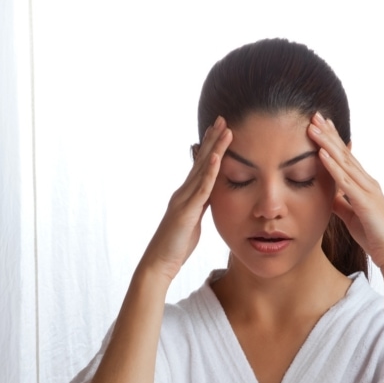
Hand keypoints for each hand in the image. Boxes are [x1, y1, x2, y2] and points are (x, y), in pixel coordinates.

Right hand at [141, 116, 232, 280]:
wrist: (158, 263)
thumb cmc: (175, 247)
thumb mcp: (192, 223)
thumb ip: (199, 208)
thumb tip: (207, 199)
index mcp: (186, 196)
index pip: (200, 167)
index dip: (210, 148)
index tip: (219, 130)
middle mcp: (183, 193)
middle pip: (200, 161)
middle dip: (212, 139)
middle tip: (222, 119)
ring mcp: (183, 200)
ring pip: (202, 170)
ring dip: (214, 149)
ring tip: (225, 130)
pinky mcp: (186, 211)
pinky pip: (201, 189)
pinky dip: (209, 172)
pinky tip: (217, 157)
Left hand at [307, 112, 383, 269]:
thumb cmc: (373, 234)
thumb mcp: (350, 215)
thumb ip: (340, 202)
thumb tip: (327, 194)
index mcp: (362, 185)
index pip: (345, 157)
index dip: (332, 140)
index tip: (319, 125)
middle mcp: (366, 182)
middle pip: (344, 153)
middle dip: (329, 134)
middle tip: (315, 115)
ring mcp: (367, 190)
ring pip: (344, 162)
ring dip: (328, 144)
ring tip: (314, 127)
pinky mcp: (365, 202)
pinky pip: (345, 181)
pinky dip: (333, 167)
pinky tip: (322, 154)